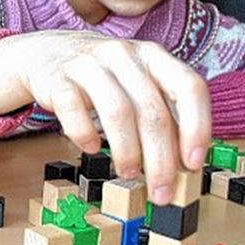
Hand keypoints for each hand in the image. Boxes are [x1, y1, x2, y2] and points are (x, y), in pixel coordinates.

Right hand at [0, 31, 210, 204]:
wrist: (48, 53)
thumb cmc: (103, 76)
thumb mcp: (138, 83)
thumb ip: (162, 113)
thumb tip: (183, 163)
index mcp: (153, 56)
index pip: (188, 88)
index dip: (197, 128)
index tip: (193, 164)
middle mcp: (124, 55)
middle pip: (152, 111)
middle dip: (160, 159)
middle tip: (161, 191)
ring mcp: (89, 64)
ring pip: (117, 112)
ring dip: (127, 152)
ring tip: (129, 173)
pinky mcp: (58, 78)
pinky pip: (74, 111)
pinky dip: (84, 135)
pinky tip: (90, 147)